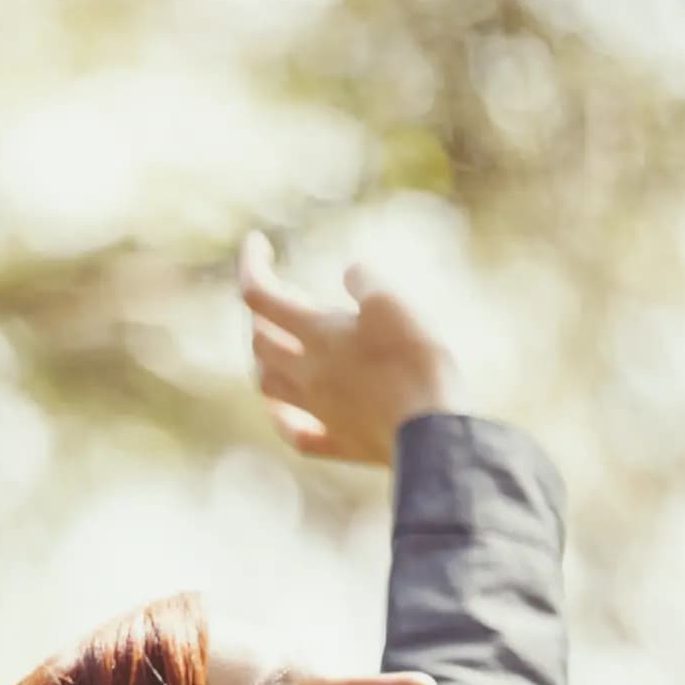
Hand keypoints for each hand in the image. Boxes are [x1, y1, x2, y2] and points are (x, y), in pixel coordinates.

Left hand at [236, 231, 459, 465]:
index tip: (256, 241)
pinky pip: (298, 433)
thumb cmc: (415, 362)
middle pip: (259, 342)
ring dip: (265, 361)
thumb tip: (349, 271)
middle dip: (260, 314)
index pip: (261, 295)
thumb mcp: (393, 302)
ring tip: (275, 347)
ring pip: (270, 386)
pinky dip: (285, 418)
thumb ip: (364, 280)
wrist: (433, 435)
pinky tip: (287, 412)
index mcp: (317, 335)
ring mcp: (320, 413)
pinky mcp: (340, 444)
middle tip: (276, 295)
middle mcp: (308, 375)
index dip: (251, 265)